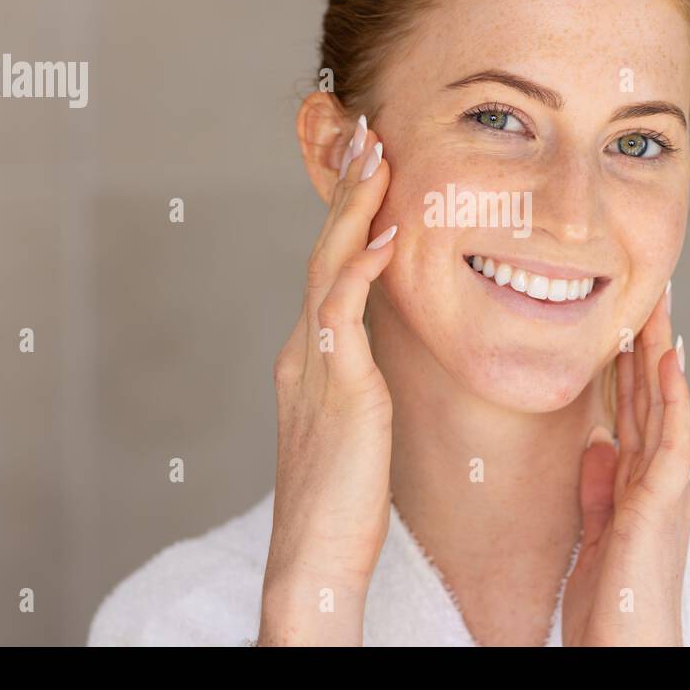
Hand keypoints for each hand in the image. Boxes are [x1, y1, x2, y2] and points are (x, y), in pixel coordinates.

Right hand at [258, 116, 395, 645]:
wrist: (314, 557)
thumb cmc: (343, 499)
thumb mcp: (354, 421)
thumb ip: (359, 376)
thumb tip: (373, 353)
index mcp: (313, 355)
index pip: (331, 266)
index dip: (348, 214)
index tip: (370, 165)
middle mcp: (306, 350)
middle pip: (324, 251)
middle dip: (345, 190)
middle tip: (366, 132)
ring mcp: (314, 366)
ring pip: (328, 268)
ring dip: (351, 209)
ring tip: (373, 156)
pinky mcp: (336, 389)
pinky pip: (342, 316)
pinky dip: (360, 270)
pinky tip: (384, 236)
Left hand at [562, 284, 689, 645]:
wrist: (627, 652)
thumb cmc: (614, 606)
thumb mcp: (595, 537)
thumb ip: (598, 490)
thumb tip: (598, 443)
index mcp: (644, 487)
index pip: (637, 413)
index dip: (631, 367)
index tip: (624, 323)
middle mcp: (661, 482)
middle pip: (655, 400)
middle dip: (650, 345)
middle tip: (650, 292)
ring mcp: (666, 490)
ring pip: (667, 407)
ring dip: (662, 355)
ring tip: (659, 306)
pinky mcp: (663, 505)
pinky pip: (672, 440)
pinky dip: (673, 398)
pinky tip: (668, 361)